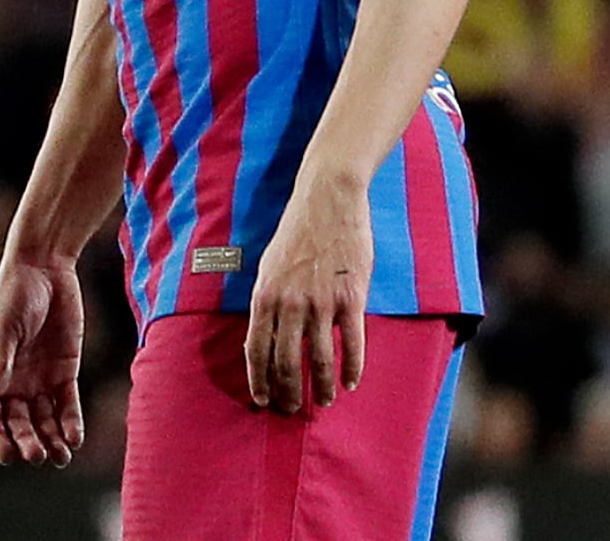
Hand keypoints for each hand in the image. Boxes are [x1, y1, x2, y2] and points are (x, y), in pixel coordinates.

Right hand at [0, 249, 85, 462]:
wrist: (45, 266)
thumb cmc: (12, 292)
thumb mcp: (2, 326)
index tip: (7, 456)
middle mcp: (11, 382)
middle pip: (17, 423)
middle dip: (26, 442)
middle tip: (37, 455)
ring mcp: (38, 379)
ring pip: (44, 421)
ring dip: (51, 440)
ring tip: (61, 457)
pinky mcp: (64, 372)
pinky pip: (67, 405)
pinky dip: (71, 423)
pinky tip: (75, 438)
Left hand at [245, 169, 372, 411]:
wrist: (328, 199)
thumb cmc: (298, 232)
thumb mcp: (270, 266)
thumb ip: (269, 302)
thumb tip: (266, 338)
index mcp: (265, 295)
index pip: (256, 350)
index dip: (259, 381)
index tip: (263, 401)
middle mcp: (290, 303)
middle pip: (286, 362)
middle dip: (290, 393)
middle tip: (295, 410)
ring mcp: (321, 301)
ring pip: (319, 359)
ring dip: (322, 387)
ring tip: (326, 401)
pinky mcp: (351, 297)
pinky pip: (352, 343)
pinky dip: (353, 368)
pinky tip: (352, 382)